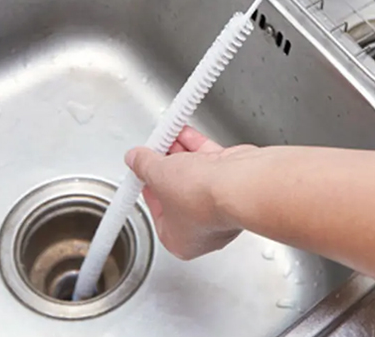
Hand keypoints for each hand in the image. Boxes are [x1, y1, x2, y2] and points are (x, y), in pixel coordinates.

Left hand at [125, 126, 258, 259]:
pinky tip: (186, 133)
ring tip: (169, 135)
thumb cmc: (201, 198)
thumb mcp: (157, 176)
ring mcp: (221, 205)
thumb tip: (135, 159)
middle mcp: (203, 228)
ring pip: (195, 175)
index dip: (147, 186)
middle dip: (165, 165)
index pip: (157, 211)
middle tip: (155, 148)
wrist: (239, 184)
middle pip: (176, 191)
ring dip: (181, 152)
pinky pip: (211, 163)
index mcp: (179, 240)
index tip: (141, 170)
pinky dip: (197, 146)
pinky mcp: (234, 184)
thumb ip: (143, 165)